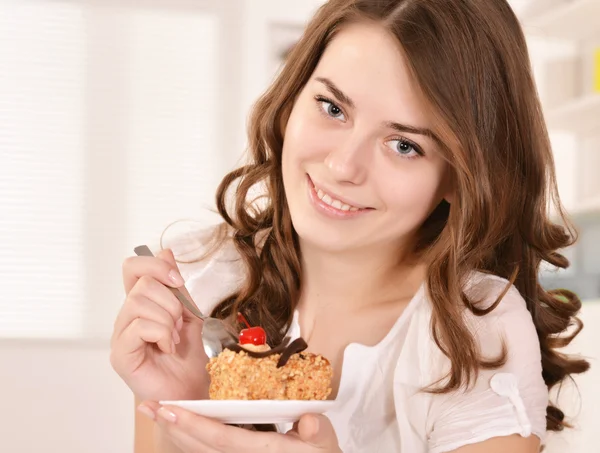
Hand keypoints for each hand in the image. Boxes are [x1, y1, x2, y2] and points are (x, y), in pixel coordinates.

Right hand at [110, 249, 208, 400]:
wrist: (190, 389)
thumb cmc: (187, 356)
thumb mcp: (189, 313)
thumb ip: (176, 286)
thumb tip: (165, 250)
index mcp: (141, 304)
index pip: (133, 267)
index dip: (156, 266)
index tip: (178, 282)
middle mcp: (126, 317)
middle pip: (142, 283)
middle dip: (171, 302)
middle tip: (178, 325)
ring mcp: (120, 335)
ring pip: (140, 302)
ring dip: (168, 320)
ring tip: (173, 338)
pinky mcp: (120, 354)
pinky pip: (140, 326)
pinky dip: (162, 334)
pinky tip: (167, 348)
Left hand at [138, 401, 342, 452]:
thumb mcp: (325, 442)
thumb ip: (317, 431)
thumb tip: (309, 423)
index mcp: (262, 451)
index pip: (222, 438)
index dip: (194, 425)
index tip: (170, 410)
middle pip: (200, 446)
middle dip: (172, 427)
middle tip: (147, 406)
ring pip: (198, 450)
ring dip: (174, 432)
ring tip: (154, 412)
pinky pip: (207, 450)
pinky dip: (188, 437)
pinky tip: (176, 425)